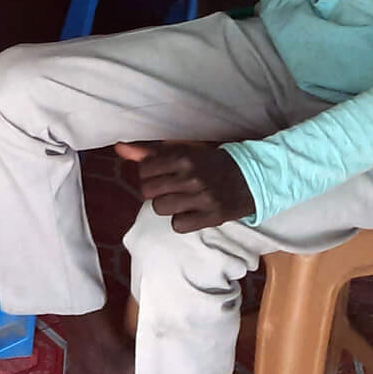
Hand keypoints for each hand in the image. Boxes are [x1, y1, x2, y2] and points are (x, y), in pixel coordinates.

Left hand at [115, 140, 254, 232]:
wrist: (253, 176)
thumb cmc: (212, 162)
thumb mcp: (184, 150)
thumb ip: (150, 151)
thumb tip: (119, 148)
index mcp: (183, 156)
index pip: (144, 170)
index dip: (151, 174)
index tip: (163, 173)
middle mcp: (191, 177)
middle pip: (148, 191)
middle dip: (156, 190)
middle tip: (172, 187)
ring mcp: (202, 198)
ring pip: (160, 208)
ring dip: (168, 206)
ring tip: (182, 199)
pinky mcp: (212, 216)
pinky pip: (178, 225)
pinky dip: (182, 221)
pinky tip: (192, 211)